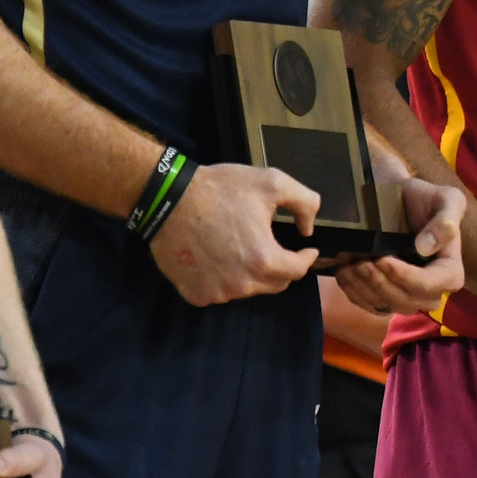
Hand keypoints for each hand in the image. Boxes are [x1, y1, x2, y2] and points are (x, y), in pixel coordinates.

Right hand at [150, 162, 319, 305]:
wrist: (168, 199)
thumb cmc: (220, 189)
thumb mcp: (272, 183)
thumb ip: (304, 203)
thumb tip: (308, 228)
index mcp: (264, 260)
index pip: (297, 271)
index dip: (305, 259)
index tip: (306, 250)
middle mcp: (242, 285)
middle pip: (274, 284)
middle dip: (280, 267)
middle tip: (273, 247)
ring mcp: (217, 293)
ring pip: (247, 290)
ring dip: (250, 275)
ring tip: (240, 249)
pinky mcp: (195, 294)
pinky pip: (219, 293)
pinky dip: (224, 280)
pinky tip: (217, 259)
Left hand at [332, 176, 466, 313]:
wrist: (397, 196)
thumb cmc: (423, 198)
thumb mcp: (446, 199)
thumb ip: (447, 220)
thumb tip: (426, 247)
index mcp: (450, 271)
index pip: (431, 285)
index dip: (406, 277)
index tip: (383, 258)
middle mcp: (432, 290)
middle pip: (408, 301)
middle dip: (381, 284)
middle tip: (361, 262)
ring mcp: (407, 295)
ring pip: (387, 306)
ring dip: (365, 289)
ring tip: (349, 266)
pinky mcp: (386, 297)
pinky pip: (370, 305)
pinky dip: (355, 293)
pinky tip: (345, 273)